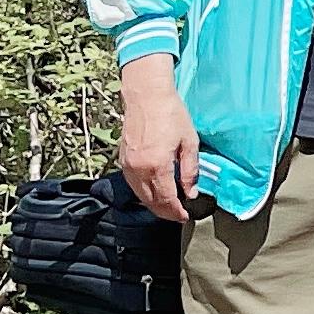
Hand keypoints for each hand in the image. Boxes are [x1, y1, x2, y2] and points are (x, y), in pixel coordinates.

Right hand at [117, 57, 200, 223]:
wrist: (147, 96)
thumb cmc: (171, 114)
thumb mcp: (189, 141)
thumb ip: (190, 170)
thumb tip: (190, 192)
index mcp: (157, 165)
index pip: (166, 199)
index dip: (175, 211)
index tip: (184, 216)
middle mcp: (139, 169)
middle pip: (150, 201)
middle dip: (165, 212)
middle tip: (177, 215)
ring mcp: (128, 165)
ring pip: (139, 195)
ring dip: (153, 205)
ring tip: (168, 207)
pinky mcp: (122, 160)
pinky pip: (132, 184)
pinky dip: (143, 193)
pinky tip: (153, 193)